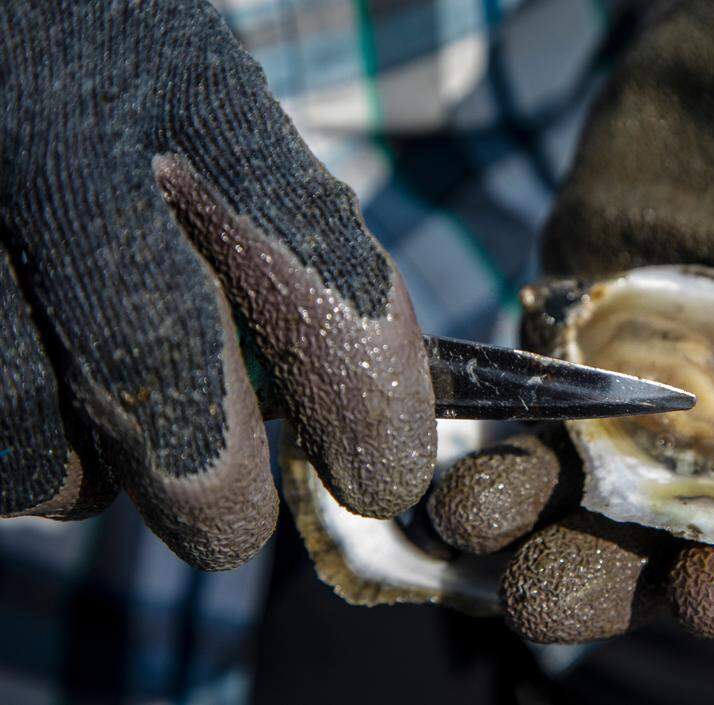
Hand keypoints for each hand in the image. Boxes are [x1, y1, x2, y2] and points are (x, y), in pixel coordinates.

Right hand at [0, 1, 434, 569]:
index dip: (362, 395)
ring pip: (23, 414)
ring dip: (82, 475)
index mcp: (185, 80)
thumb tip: (326, 392)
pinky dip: (15, 450)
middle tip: (234, 528)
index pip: (308, 260)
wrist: (6, 27)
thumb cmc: (110, 74)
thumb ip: (262, 218)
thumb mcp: (197, 95)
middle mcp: (57, 130)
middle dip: (210, 482)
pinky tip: (37, 410)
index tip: (383, 473)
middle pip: (151, 358)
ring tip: (107, 456)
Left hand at [426, 0, 713, 641]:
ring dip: (525, 512)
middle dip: (611, 567)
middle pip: (671, 522)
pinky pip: (525, 398)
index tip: (710, 604)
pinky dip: (485, 430)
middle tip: (545, 599)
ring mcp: (644, 371)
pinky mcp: (573, 324)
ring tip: (468, 520)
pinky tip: (436, 451)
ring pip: (581, 475)